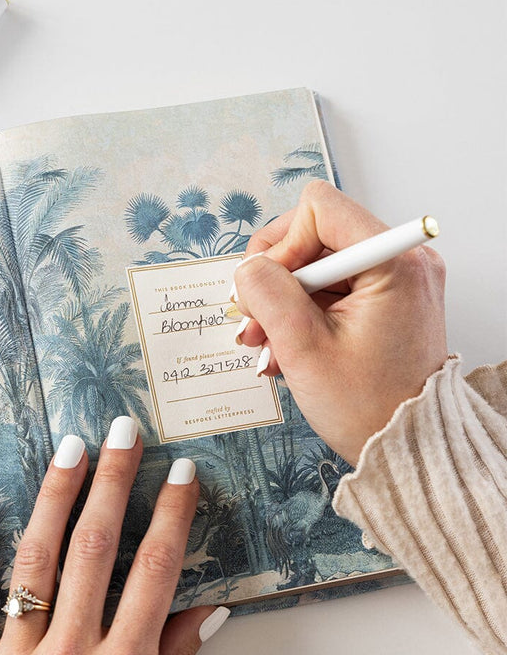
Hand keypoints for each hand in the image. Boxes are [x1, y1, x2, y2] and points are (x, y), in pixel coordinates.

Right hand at [233, 181, 447, 465]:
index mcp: (394, 264)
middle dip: (276, 276)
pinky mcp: (385, 299)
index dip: (283, 244)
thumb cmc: (369, 408)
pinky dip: (301, 313)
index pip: (319, 208)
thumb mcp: (303, 348)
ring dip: (282, 301)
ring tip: (265, 341)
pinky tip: (285, 346)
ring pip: (316, 264)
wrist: (406, 446)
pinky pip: (330, 287)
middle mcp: (402, 261)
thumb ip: (267, 294)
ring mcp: (395, 280)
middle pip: (314, 233)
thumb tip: (248, 268)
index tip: (272, 290)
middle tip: (255, 318)